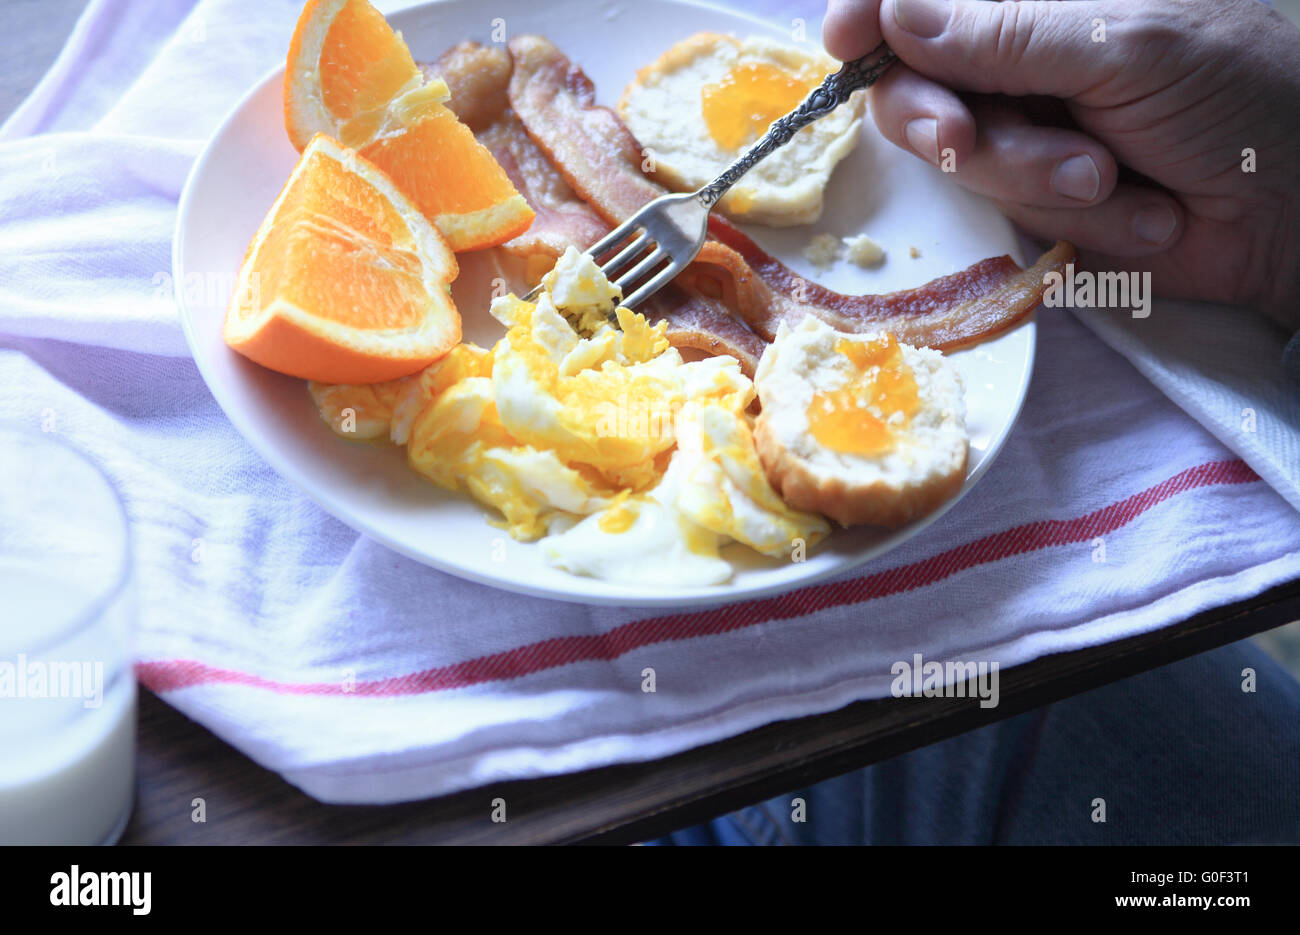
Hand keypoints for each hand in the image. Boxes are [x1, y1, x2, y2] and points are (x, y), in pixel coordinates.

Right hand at [824, 0, 1299, 327]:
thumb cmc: (1238, 95)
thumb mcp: (1124, 45)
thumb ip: (1005, 34)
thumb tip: (893, 16)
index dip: (872, 14)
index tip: (847, 40)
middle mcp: (1021, 56)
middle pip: (914, 83)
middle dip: (944, 120)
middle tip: (969, 142)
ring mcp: (1028, 129)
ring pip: (959, 159)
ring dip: (1034, 177)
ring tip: (1111, 176)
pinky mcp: (1042, 199)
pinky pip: (1005, 213)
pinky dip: (1068, 218)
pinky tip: (1137, 210)